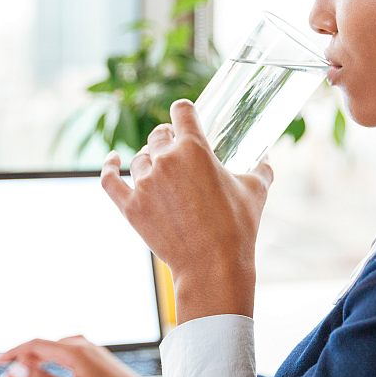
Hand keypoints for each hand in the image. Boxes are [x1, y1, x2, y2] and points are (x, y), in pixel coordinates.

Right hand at [0, 336, 166, 376]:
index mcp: (73, 351)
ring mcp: (88, 349)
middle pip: (41, 348)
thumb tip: (19, 368)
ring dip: (33, 363)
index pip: (34, 346)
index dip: (12, 353)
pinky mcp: (93, 356)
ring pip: (52, 351)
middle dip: (20, 363)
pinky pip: (63, 353)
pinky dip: (48, 362)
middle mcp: (80, 345)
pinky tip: (45, 371)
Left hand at [100, 99, 272, 322]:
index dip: (183, 111)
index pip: (182, 111)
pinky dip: (108, 167)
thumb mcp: (255, 191)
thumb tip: (267, 160)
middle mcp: (165, 159)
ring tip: (160, 171)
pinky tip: (112, 160)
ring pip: (140, 158)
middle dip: (168, 137)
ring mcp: (145, 183)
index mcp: (194, 148)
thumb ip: (261, 169)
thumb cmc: (237, 227)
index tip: (183, 115)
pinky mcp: (131, 206)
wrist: (213, 265)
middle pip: (159, 135)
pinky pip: (109, 179)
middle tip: (175, 148)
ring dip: (149, 160)